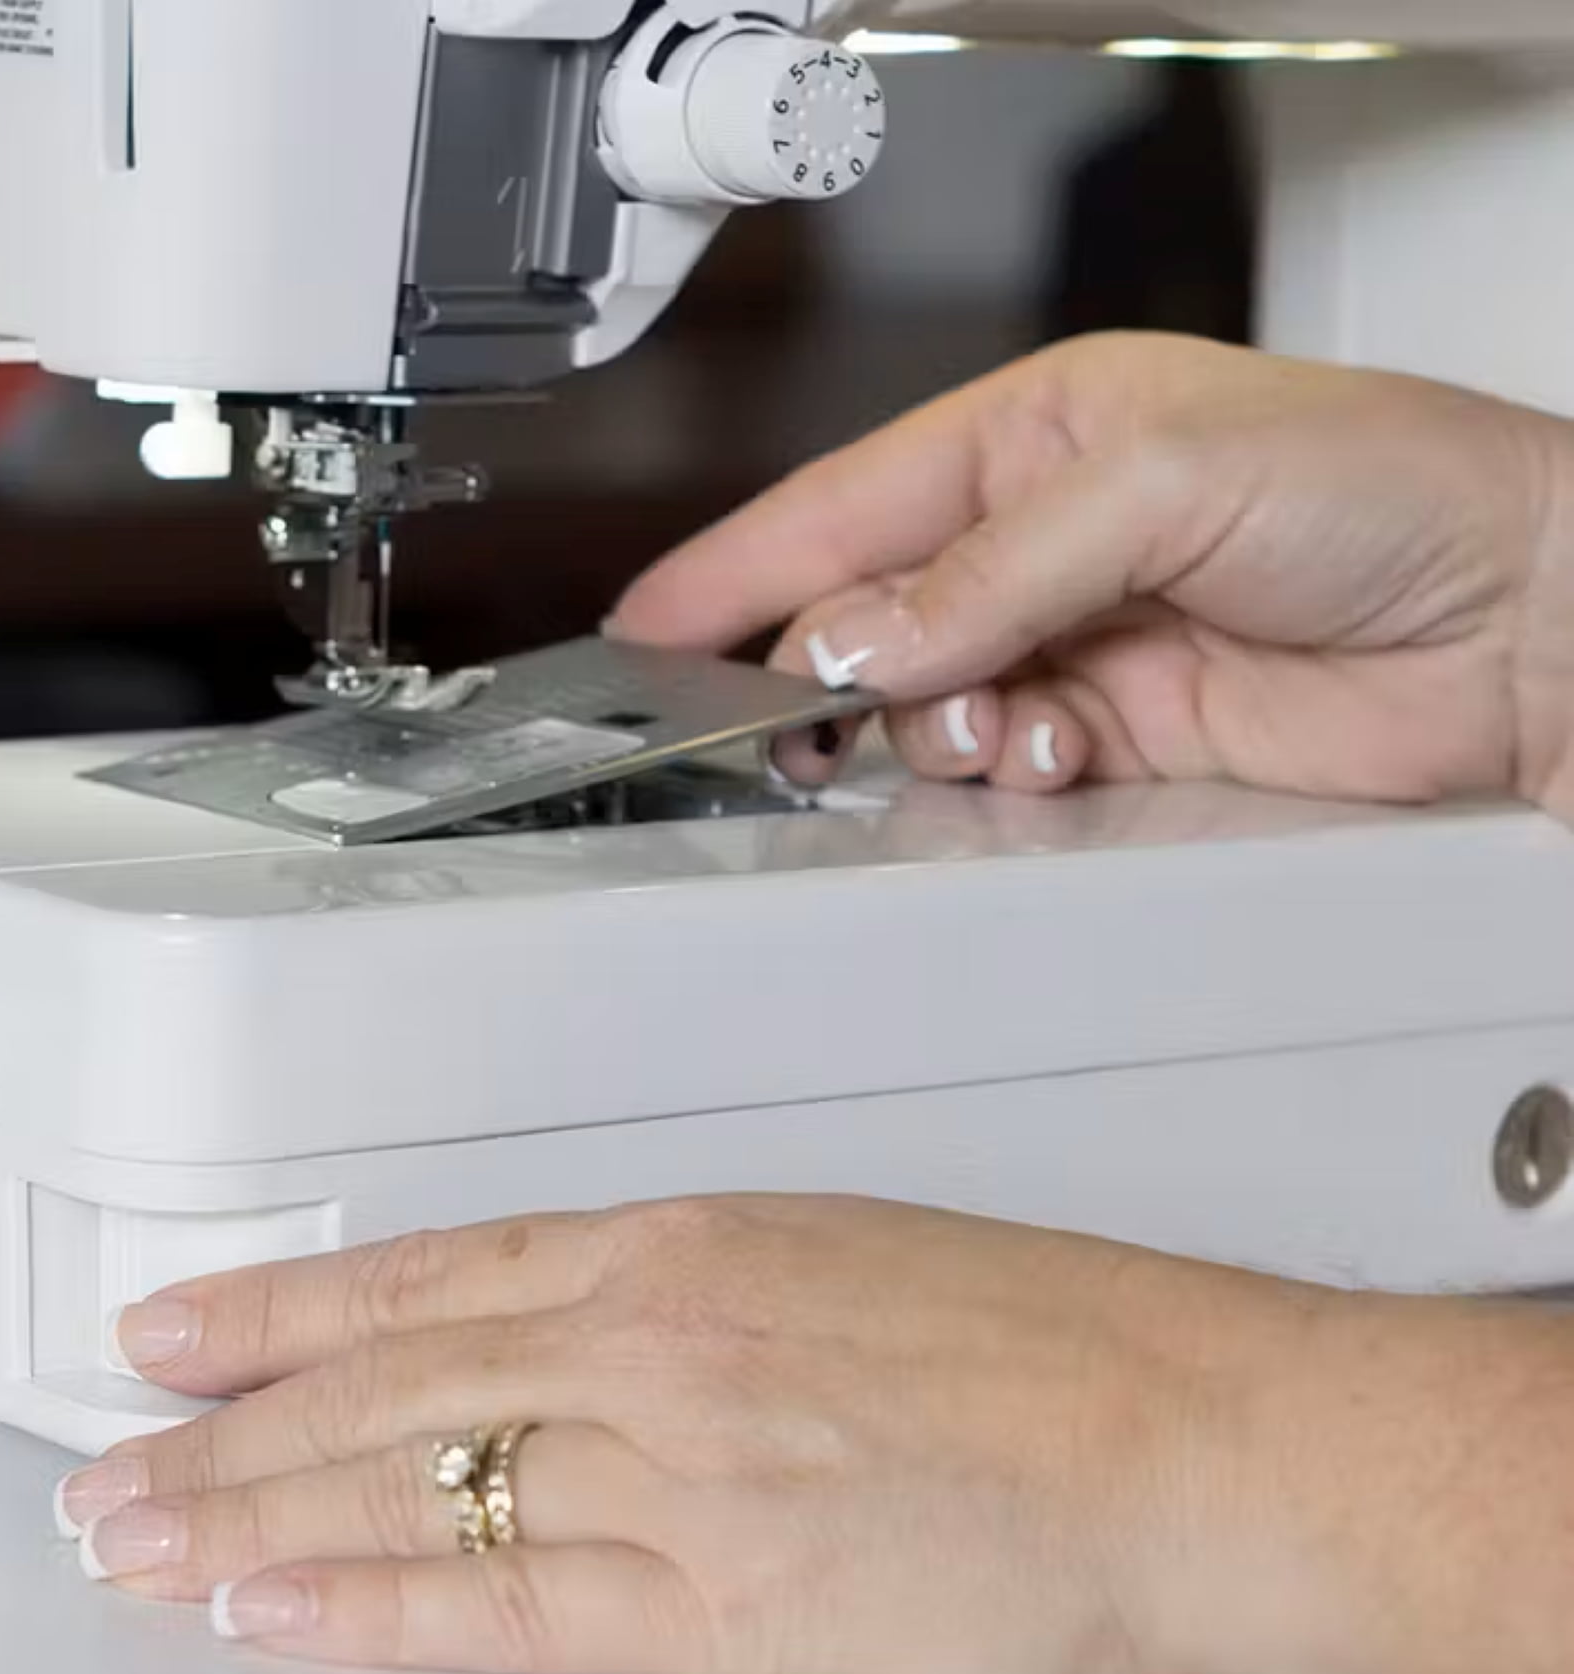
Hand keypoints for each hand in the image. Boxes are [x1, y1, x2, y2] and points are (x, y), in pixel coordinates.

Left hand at [57, 1196, 1307, 1673]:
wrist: (1185, 1437)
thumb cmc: (1051, 1344)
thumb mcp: (838, 1261)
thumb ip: (695, 1299)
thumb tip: (588, 1330)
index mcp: (684, 1247)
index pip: (427, 1274)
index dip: (284, 1306)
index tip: (183, 1325)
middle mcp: (650, 1341)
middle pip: (385, 1383)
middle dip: (227, 1424)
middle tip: (113, 1456)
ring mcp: (672, 1466)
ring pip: (410, 1486)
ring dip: (254, 1514)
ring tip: (141, 1538)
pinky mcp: (719, 1599)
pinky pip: (506, 1606)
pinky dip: (375, 1608)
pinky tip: (280, 1612)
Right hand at [610, 333, 1573, 814]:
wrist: (1524, 629)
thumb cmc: (1391, 490)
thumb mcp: (1162, 479)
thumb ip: (989, 567)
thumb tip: (857, 640)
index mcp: (1038, 436)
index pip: (845, 504)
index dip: (738, 567)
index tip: (648, 624)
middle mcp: (1042, 544)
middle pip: (866, 620)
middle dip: (830, 670)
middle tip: (799, 711)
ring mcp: (1073, 647)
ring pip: (921, 710)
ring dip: (934, 730)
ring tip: (1001, 722)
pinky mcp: (1112, 741)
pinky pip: (995, 772)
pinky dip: (998, 776)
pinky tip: (1048, 754)